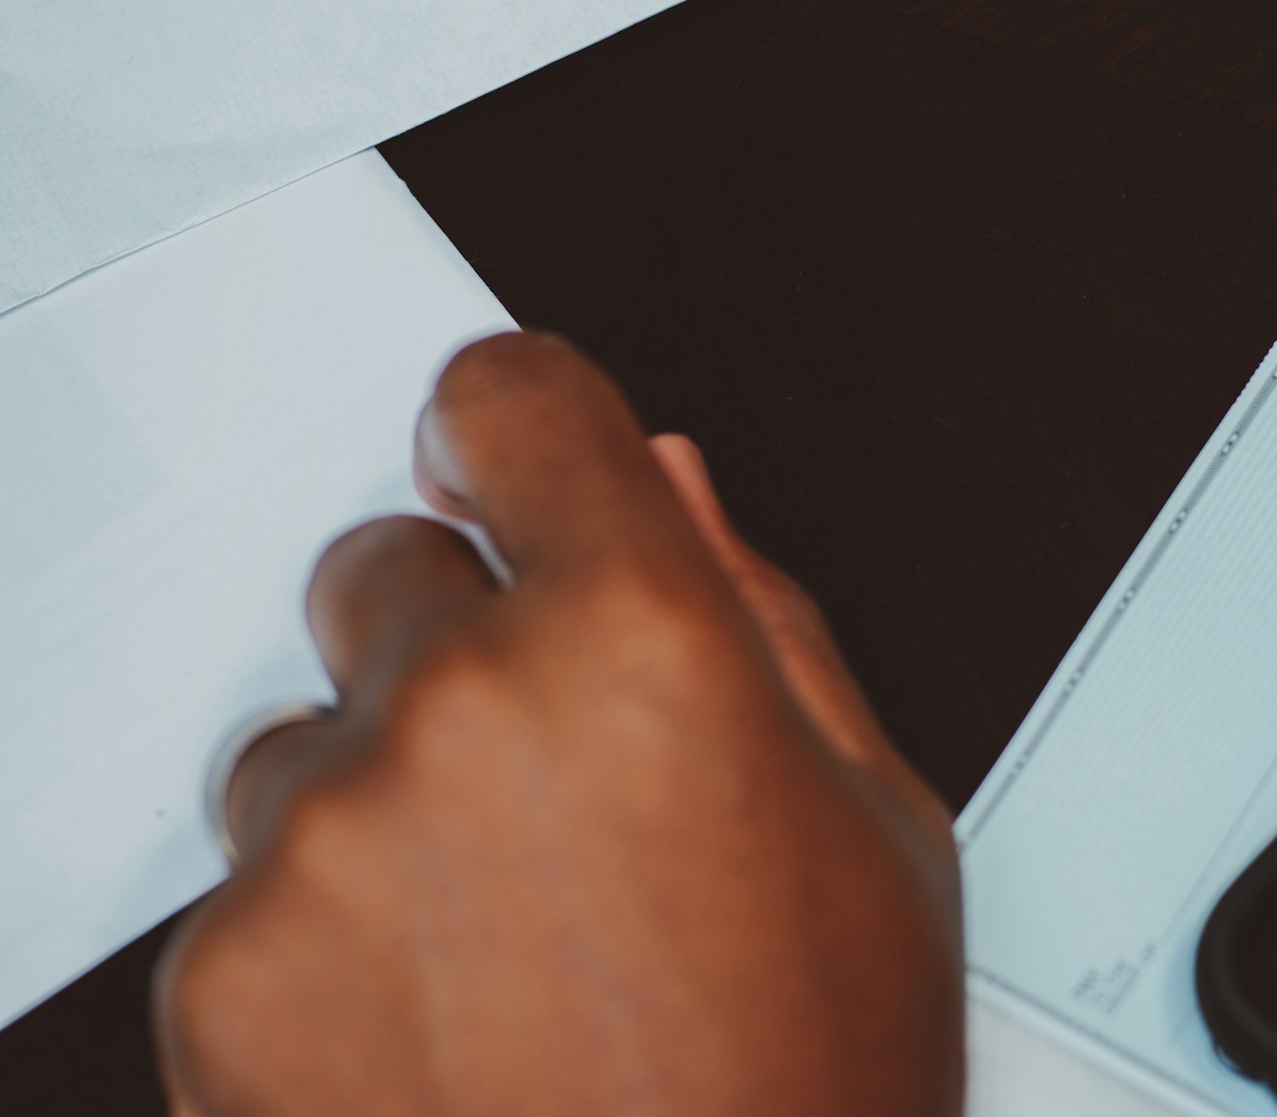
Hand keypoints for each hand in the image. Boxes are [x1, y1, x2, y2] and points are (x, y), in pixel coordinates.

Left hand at [154, 333, 963, 1116]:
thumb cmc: (804, 1090)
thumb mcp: (877, 830)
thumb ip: (765, 615)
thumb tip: (675, 485)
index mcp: (649, 646)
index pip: (518, 403)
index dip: (516, 423)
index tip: (505, 461)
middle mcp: (468, 713)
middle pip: (389, 560)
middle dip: (461, 639)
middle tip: (549, 785)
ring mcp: (330, 842)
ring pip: (307, 730)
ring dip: (383, 791)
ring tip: (499, 935)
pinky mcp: (224, 972)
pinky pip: (248, 878)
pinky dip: (322, 925)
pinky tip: (436, 1021)